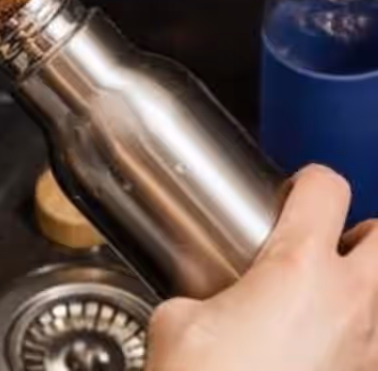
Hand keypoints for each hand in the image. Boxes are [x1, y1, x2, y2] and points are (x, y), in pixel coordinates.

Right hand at [148, 164, 377, 370]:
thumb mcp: (176, 322)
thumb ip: (201, 296)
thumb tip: (207, 305)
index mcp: (299, 268)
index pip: (328, 189)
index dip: (310, 182)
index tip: (297, 194)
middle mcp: (351, 302)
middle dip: (366, 234)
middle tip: (334, 245)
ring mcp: (370, 348)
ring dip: (367, 291)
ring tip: (332, 305)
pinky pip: (376, 347)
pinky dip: (360, 341)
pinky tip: (324, 351)